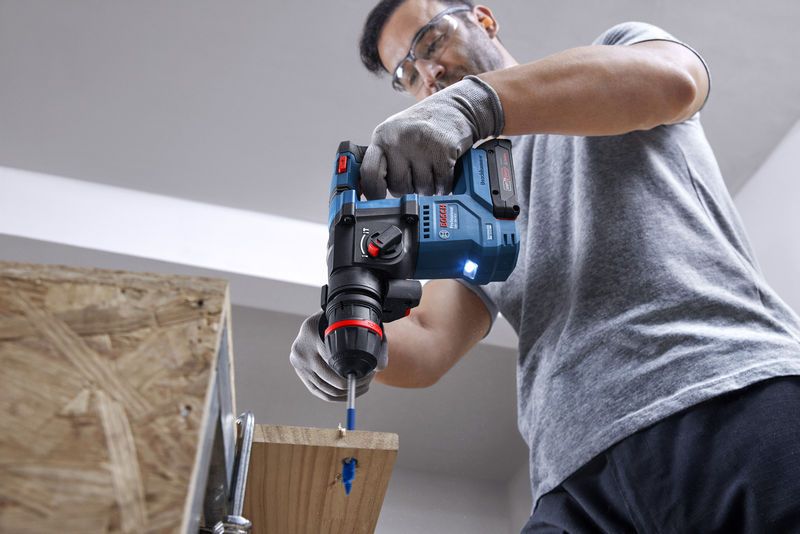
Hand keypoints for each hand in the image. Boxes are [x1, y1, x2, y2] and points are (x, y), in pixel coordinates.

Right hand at [289, 311, 388, 401]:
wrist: (316, 323)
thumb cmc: (336, 319)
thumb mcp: (348, 318)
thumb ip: (367, 334)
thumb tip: (380, 366)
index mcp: (310, 330)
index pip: (336, 358)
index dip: (355, 368)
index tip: (370, 370)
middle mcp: (300, 348)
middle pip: (332, 377)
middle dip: (354, 382)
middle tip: (369, 378)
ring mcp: (298, 363)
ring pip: (327, 388)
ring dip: (347, 392)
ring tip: (363, 385)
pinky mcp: (300, 373)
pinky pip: (320, 392)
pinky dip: (337, 396)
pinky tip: (351, 392)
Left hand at [360, 76, 504, 199]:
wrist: (455, 108)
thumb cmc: (422, 127)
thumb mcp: (395, 136)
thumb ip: (383, 160)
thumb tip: (368, 191)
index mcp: (382, 137)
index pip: (369, 172)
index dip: (373, 192)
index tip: (379, 200)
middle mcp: (398, 139)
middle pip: (398, 187)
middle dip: (409, 188)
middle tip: (416, 173)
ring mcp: (421, 145)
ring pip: (422, 189)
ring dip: (429, 187)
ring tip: (431, 168)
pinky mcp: (444, 151)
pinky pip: (442, 185)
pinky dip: (445, 185)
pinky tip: (444, 170)